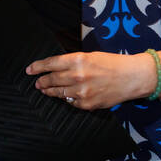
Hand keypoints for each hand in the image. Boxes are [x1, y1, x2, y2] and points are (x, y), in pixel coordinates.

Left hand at [26, 50, 160, 109]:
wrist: (131, 77)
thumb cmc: (113, 64)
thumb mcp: (90, 56)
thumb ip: (73, 61)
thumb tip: (56, 67)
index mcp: (77, 60)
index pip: (50, 63)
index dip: (37, 67)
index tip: (29, 70)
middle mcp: (77, 76)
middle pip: (51, 80)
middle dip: (42, 81)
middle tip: (37, 82)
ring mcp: (81, 92)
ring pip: (58, 93)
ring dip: (50, 91)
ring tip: (45, 90)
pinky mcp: (87, 104)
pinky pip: (71, 102)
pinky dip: (67, 99)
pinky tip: (66, 96)